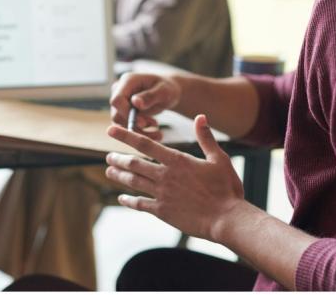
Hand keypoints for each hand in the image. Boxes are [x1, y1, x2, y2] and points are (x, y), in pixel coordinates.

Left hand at [104, 114, 244, 241]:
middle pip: (134, 164)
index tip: (111, 130)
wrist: (226, 219)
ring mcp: (162, 194)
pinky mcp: (163, 211)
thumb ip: (206, 138)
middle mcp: (165, 176)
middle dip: (118, 158)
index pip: (145, 144)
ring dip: (120, 175)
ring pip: (134, 182)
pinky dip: (129, 200)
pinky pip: (140, 204)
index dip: (125, 136)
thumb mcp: (219, 159)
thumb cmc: (226, 188)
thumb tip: (200, 116)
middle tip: (109, 156)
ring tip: (109, 171)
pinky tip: (122, 198)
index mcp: (177, 161)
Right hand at [110, 72, 180, 140]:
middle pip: (117, 114)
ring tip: (157, 130)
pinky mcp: (121, 112)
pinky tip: (154, 133)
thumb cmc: (166, 88)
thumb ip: (150, 96)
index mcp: (127, 81)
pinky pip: (125, 127)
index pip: (117, 100)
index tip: (143, 122)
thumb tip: (135, 102)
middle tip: (155, 125)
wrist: (165, 93)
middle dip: (135, 124)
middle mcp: (119, 91)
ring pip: (120, 124)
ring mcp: (119, 102)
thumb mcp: (164, 91)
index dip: (126, 113)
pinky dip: (139, 133)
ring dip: (138, 131)